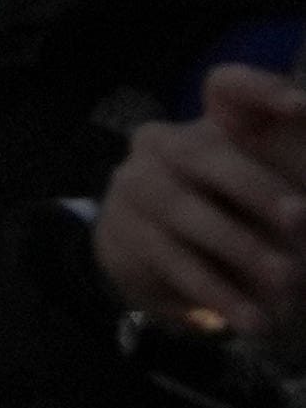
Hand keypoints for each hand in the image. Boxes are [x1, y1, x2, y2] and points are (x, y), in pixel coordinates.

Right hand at [94, 64, 305, 336]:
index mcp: (214, 123)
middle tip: (300, 219)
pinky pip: (170, 259)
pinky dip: (218, 291)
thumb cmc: (247, 220)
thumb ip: (297, 166)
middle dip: (253, 186)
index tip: (298, 109)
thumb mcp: (278, 192)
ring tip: (287, 282)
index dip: (257, 90)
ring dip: (239, 247)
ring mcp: (135, 185)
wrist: (177, 269)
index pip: (226, 88)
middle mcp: (166, 144)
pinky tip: (254, 319)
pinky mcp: (120, 231)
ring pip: (182, 210)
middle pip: (201, 151)